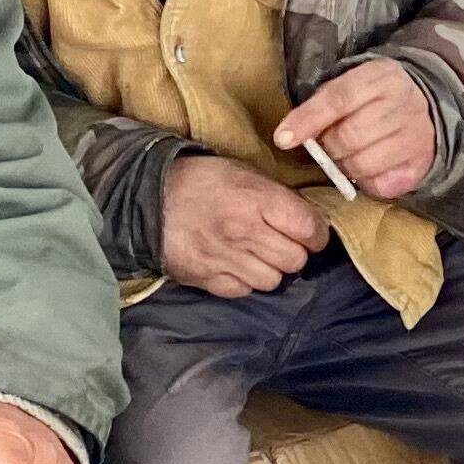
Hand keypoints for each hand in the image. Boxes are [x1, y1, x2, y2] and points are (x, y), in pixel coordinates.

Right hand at [159, 152, 327, 297]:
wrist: (146, 199)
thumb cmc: (200, 181)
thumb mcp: (242, 172)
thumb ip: (276, 196)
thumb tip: (307, 219)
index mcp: (257, 199)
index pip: (310, 229)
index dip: (317, 234)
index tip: (312, 233)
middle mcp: (244, 231)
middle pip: (295, 260)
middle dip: (294, 252)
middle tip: (281, 242)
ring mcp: (225, 259)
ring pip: (273, 280)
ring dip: (271, 269)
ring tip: (257, 254)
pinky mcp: (208, 279)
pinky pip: (245, 291)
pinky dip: (245, 281)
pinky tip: (235, 264)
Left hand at [276, 57, 435, 203]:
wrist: (429, 106)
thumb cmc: (376, 98)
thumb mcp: (352, 86)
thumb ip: (324, 105)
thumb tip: (290, 136)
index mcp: (381, 77)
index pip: (338, 99)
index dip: (307, 120)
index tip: (283, 138)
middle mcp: (403, 103)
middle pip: (349, 136)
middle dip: (328, 148)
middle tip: (328, 148)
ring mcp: (417, 134)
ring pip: (364, 163)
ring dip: (346, 167)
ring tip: (347, 158)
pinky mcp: (422, 162)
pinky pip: (382, 184)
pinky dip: (367, 182)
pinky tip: (369, 170)